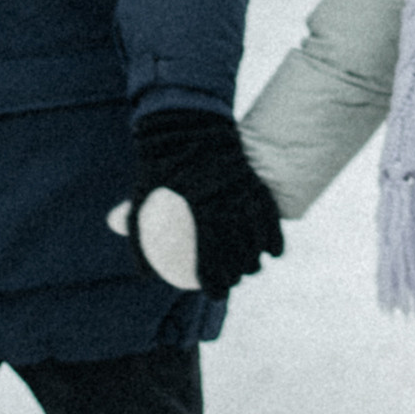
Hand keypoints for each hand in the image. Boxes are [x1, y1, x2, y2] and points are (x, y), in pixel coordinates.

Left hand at [111, 109, 283, 299]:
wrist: (188, 120)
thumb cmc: (160, 158)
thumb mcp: (141, 192)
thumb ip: (139, 231)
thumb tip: (143, 273)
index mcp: (197, 203)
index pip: (210, 251)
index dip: (214, 278)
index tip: (212, 293)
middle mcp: (225, 197)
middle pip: (238, 247)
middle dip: (238, 273)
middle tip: (231, 285)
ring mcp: (244, 187)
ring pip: (258, 233)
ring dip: (258, 257)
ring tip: (250, 271)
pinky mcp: (256, 178)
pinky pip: (271, 213)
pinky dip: (276, 234)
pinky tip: (274, 253)